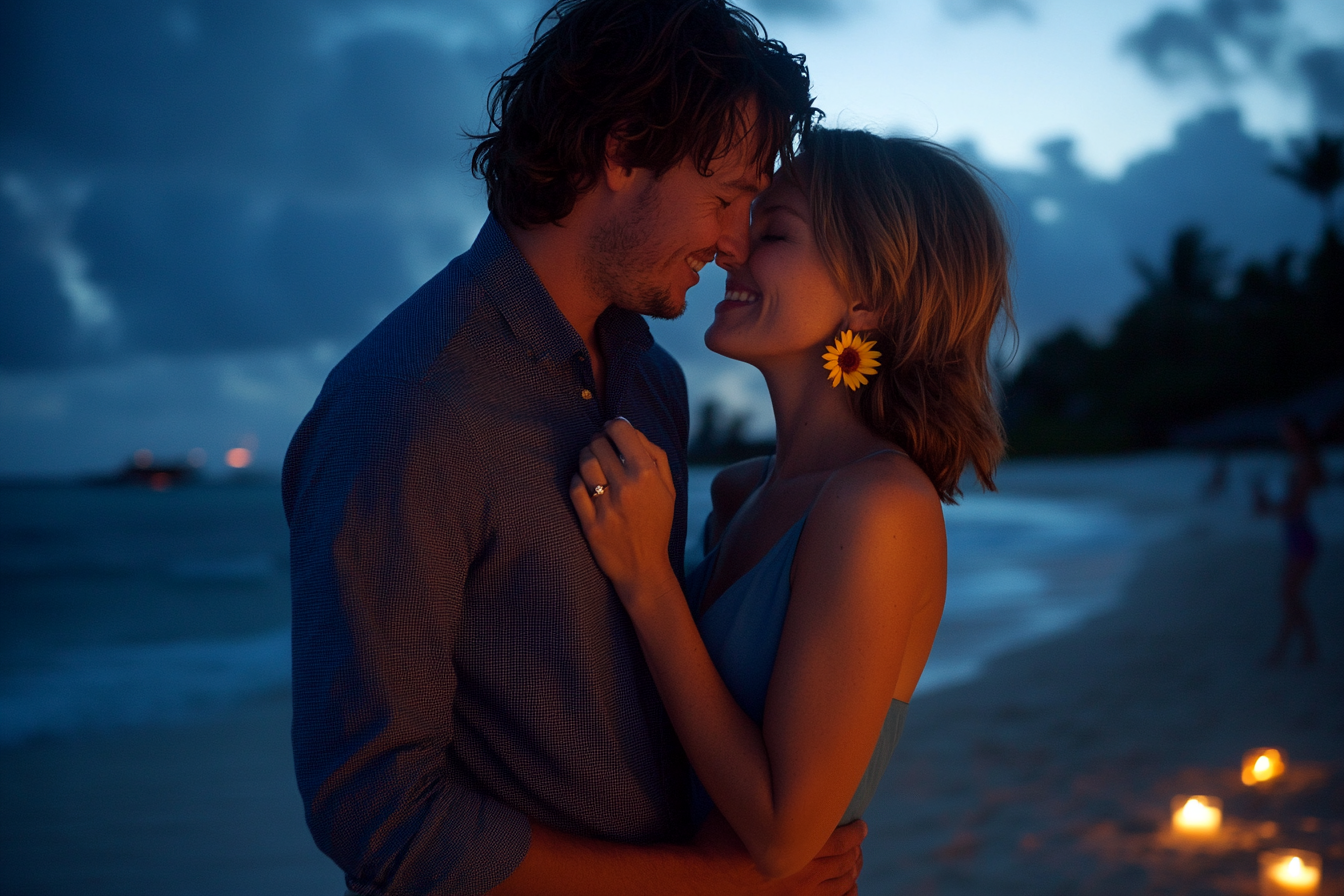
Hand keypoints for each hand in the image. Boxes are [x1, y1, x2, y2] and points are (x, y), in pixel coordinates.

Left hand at [569, 418, 676, 599]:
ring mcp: (606, 506)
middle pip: (598, 444)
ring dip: (586, 456)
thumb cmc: (657, 522)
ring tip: (592, 461)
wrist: (643, 567)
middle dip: (598, 441)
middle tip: (601, 447)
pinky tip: (585, 482)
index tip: (612, 430)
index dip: (614, 425)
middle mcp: (627, 488)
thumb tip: (629, 428)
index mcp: (648, 476)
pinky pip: (575, 487)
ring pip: (585, 463)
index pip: (621, 431)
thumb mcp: (668, 489)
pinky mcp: (590, 522)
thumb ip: (655, 455)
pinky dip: (577, 479)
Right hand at [694, 810, 864, 895]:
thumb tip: (775, 766)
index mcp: (797, 849)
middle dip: (856, 851)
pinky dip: (844, 895)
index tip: (861, 825)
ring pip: (842, 887)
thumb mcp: (740, 810)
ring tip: (853, 863)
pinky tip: (845, 888)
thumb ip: (761, 793)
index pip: (843, 842)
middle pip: (846, 864)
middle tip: (858, 842)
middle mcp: (804, 877)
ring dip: (851, 872)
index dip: (856, 833)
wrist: (698, 881)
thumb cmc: (716, 840)